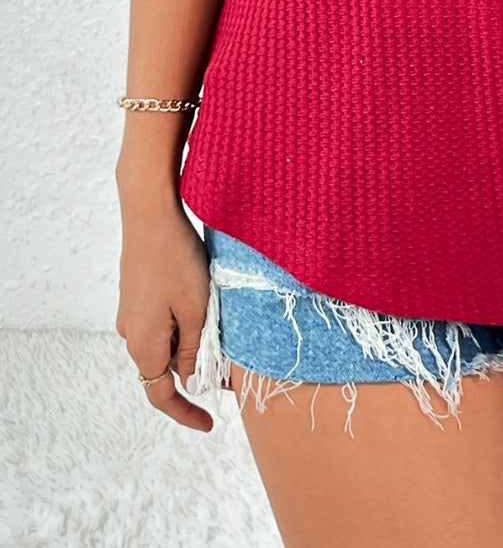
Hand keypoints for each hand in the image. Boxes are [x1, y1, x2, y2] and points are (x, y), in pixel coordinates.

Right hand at [115, 200, 216, 431]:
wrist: (150, 215)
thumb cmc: (176, 261)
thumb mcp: (195, 310)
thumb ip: (195, 351)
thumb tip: (193, 383)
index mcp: (145, 346)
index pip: (162, 396)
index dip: (187, 413)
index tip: (212, 423)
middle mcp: (132, 333)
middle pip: (168, 367)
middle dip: (199, 369)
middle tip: (235, 364)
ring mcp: (133, 312)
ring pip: (168, 342)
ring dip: (194, 342)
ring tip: (225, 327)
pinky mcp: (138, 294)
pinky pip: (163, 321)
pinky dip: (185, 323)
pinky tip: (207, 304)